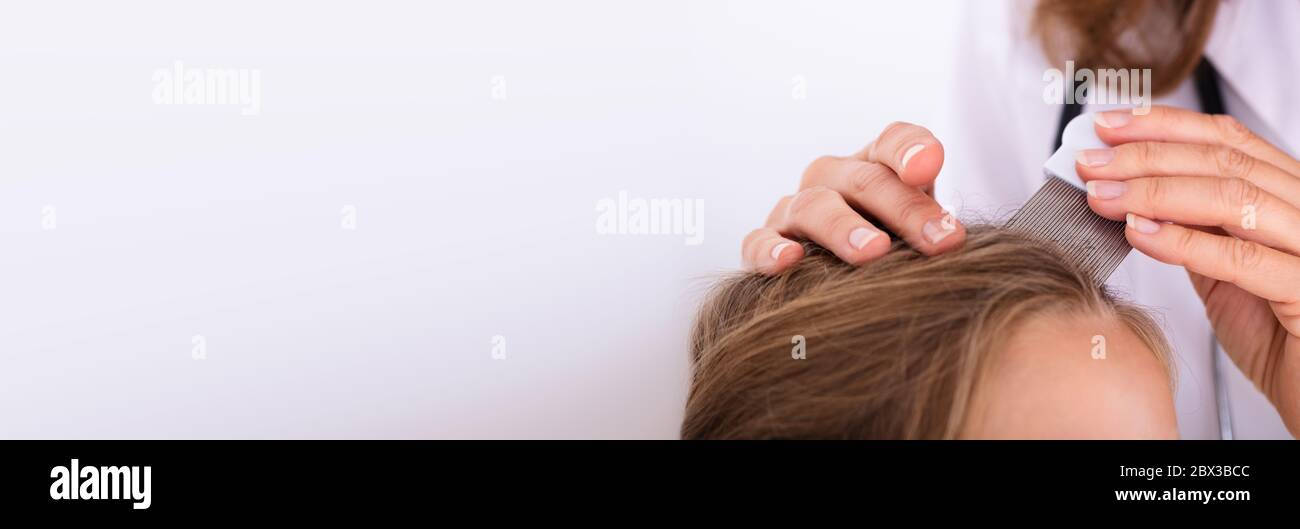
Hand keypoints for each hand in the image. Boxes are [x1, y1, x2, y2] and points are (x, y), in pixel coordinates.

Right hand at [742, 122, 965, 273]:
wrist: (836, 290)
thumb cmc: (893, 256)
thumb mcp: (923, 236)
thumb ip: (937, 228)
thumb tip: (952, 238)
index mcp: (875, 166)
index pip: (893, 143)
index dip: (910, 150)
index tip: (929, 167)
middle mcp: (831, 180)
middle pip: (864, 180)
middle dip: (904, 209)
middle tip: (939, 240)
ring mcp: (794, 210)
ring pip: (813, 206)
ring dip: (843, 227)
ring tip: (874, 252)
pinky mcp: (762, 245)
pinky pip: (758, 241)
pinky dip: (770, 248)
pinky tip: (790, 260)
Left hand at [1077, 105, 1299, 435]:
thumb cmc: (1282, 340)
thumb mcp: (1229, 275)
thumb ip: (1197, 233)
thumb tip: (1137, 199)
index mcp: (1290, 197)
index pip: (1229, 139)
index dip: (1164, 126)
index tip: (1107, 126)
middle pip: (1224, 161)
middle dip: (1146, 157)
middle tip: (1089, 164)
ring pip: (1233, 199)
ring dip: (1154, 192)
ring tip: (1102, 197)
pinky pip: (1243, 260)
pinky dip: (1183, 241)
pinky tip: (1139, 233)